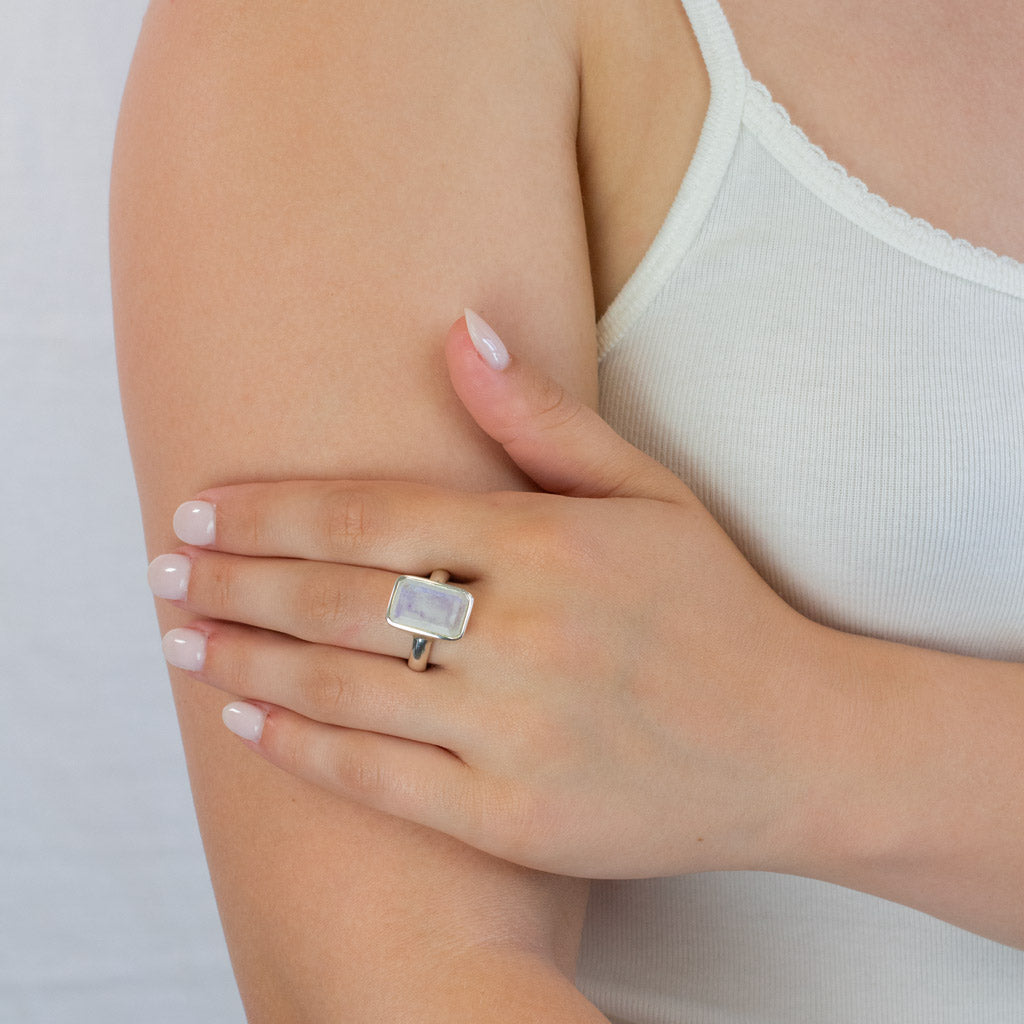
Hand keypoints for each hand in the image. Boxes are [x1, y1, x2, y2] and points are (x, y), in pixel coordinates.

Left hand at [148, 312, 837, 878]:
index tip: (201, 511)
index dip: (273, 511)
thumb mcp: (648, 493)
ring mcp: (516, 732)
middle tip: (163, 571)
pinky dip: (299, 748)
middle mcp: (525, 634)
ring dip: (243, 660)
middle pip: (337, 598)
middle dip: (233, 582)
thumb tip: (458, 328)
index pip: (373, 513)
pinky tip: (244, 721)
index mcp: (549, 543)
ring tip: (180, 641)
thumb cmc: (716, 608)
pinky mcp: (515, 817)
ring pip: (341, 687)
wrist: (795, 744)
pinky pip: (379, 779)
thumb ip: (544, 418)